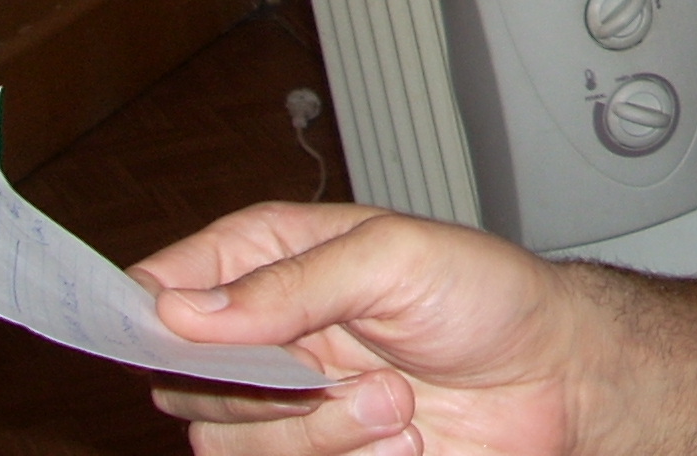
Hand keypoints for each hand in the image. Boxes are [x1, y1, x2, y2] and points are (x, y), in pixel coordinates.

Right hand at [136, 202, 588, 453]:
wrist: (553, 377)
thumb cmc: (487, 296)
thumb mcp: (397, 259)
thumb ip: (294, 282)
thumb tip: (182, 310)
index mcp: (271, 259)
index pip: (162, 284)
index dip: (143, 312)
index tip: (159, 334)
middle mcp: (266, 335)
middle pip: (182, 384)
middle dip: (264, 391)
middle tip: (345, 374)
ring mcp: (288, 404)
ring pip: (228, 445)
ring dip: (318, 435)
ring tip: (396, 404)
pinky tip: (404, 440)